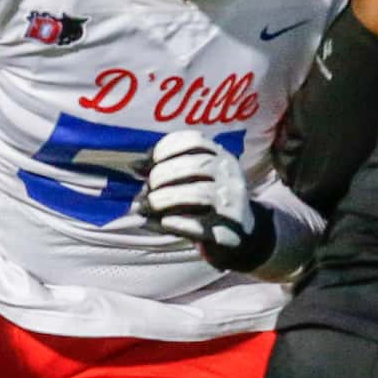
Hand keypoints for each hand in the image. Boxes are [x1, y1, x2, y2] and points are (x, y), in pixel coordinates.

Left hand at [138, 132, 265, 265]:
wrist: (242, 236)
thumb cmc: (207, 203)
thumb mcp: (194, 180)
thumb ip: (167, 170)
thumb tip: (134, 166)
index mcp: (221, 157)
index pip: (195, 141)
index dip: (167, 147)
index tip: (149, 161)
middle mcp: (230, 176)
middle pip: (195, 165)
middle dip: (163, 175)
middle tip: (148, 189)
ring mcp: (231, 204)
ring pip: (197, 194)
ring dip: (164, 199)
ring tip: (147, 206)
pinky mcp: (228, 232)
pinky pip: (199, 225)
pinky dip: (176, 223)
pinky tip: (164, 222)